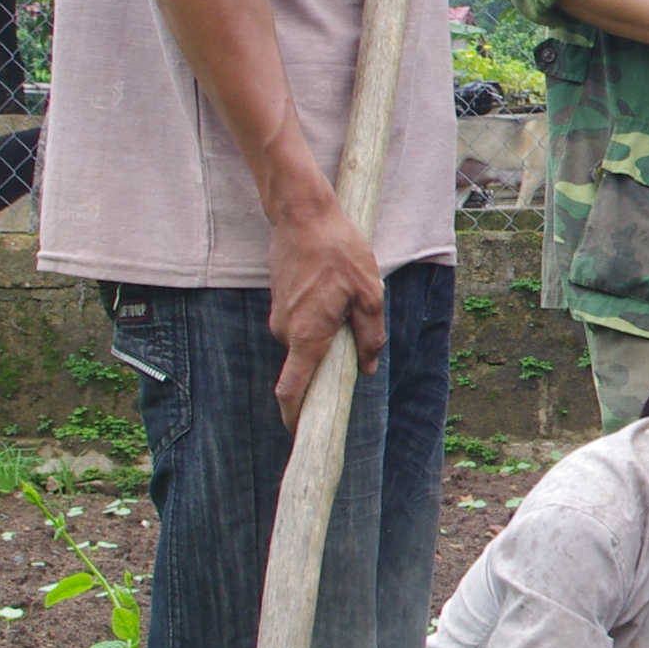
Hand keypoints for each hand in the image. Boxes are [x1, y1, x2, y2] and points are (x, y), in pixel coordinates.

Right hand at [264, 182, 385, 420]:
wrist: (303, 214)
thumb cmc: (339, 252)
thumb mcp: (369, 295)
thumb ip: (369, 336)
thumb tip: (366, 368)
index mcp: (308, 335)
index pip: (292, 389)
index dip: (294, 416)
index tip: (299, 432)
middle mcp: (286, 330)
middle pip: (306, 365)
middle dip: (328, 362)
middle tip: (354, 338)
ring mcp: (278, 316)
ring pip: (306, 341)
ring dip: (327, 334)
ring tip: (345, 299)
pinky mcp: (279, 302)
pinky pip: (301, 324)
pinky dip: (318, 319)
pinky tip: (333, 290)